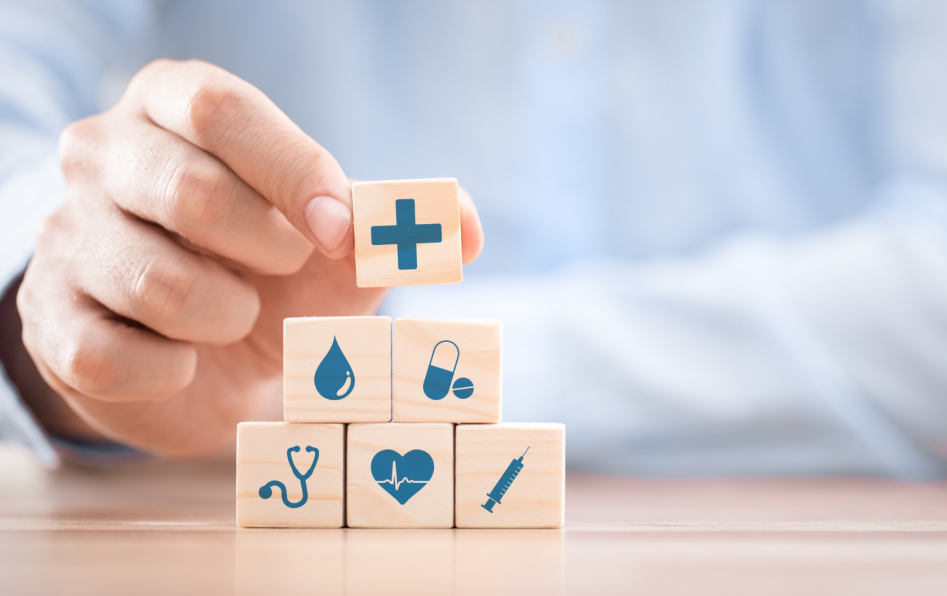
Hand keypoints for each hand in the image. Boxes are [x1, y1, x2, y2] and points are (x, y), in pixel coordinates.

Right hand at [16, 59, 483, 456]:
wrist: (206, 356)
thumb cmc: (274, 276)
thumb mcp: (338, 244)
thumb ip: (395, 225)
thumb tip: (464, 227)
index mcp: (173, 109)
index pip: (221, 110)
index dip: (294, 173)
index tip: (340, 231)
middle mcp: (103, 156)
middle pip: (188, 190)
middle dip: (266, 250)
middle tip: (283, 271)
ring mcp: (66, 238)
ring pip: (157, 283)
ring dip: (227, 318)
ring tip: (235, 314)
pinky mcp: (51, 321)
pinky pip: (115, 356)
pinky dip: (175, 371)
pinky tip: (184, 357)